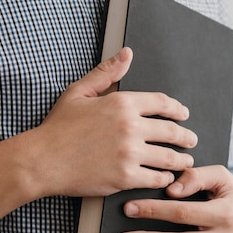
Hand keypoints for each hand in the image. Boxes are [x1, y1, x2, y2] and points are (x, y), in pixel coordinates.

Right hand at [31, 47, 197, 198]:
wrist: (42, 160)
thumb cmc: (57, 128)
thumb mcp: (79, 93)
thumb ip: (106, 73)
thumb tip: (127, 54)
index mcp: (121, 103)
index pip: (161, 103)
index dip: (177, 109)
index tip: (183, 114)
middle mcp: (130, 127)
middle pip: (171, 131)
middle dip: (185, 136)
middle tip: (190, 139)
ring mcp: (129, 153)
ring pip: (169, 157)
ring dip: (181, 160)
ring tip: (185, 161)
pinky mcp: (125, 177)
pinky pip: (156, 178)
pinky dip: (165, 178)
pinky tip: (165, 178)